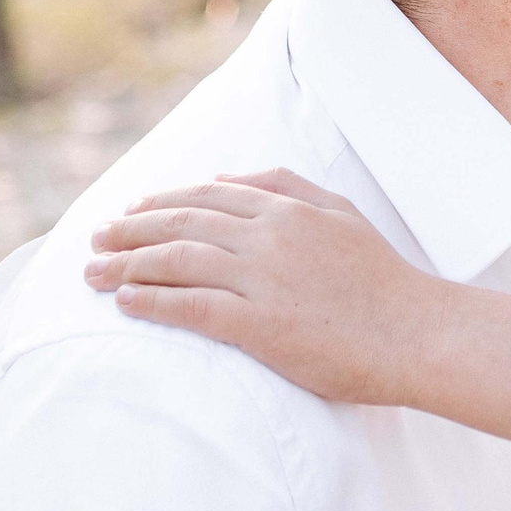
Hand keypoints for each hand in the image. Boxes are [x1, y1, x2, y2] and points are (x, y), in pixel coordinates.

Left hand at [84, 169, 437, 407]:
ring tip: (93, 273)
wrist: (417, 333)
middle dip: (130, 230)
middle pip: (182, 223)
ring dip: (127, 266)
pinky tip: (126, 303)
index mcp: (287, 209)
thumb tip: (232, 176)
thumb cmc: (384, 280)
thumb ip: (289, 188)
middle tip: (95, 240)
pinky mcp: (262, 325)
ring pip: (177, 262)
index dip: (161, 202)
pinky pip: (192, 308)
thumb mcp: (343, 214)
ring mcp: (264, 280)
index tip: (130, 212)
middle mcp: (270, 237)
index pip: (207, 196)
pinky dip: (153, 302)